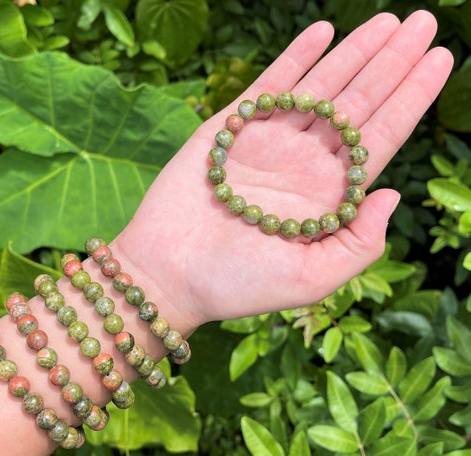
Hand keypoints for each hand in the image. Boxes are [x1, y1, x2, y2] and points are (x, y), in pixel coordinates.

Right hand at [113, 10, 452, 333]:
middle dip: (392, 62)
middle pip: (358, 104)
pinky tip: (322, 32)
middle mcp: (303, 164)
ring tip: (388, 21)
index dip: (412, 98)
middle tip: (422, 23)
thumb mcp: (311, 279)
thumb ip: (360, 243)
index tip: (441, 60)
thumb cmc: (238, 284)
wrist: (169, 274)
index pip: (381, 138)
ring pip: (320, 87)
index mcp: (328, 197)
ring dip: (354, 52)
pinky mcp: (229, 129)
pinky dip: (295, 58)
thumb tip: (392, 194)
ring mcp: (267, 143)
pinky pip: (268, 85)